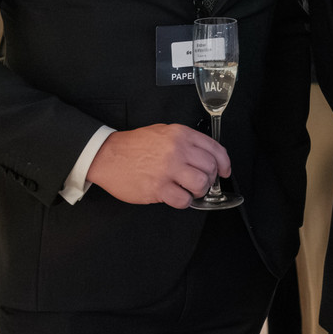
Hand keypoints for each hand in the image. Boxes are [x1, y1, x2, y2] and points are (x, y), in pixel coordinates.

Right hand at [86, 124, 228, 208]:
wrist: (107, 155)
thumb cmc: (134, 145)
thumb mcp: (164, 131)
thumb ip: (185, 141)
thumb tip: (206, 156)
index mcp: (181, 135)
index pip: (215, 149)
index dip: (224, 163)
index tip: (224, 171)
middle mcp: (177, 150)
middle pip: (210, 168)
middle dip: (210, 179)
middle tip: (201, 182)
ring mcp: (168, 169)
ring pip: (200, 184)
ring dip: (198, 191)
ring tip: (189, 190)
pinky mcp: (158, 188)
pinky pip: (183, 200)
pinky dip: (184, 202)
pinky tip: (177, 197)